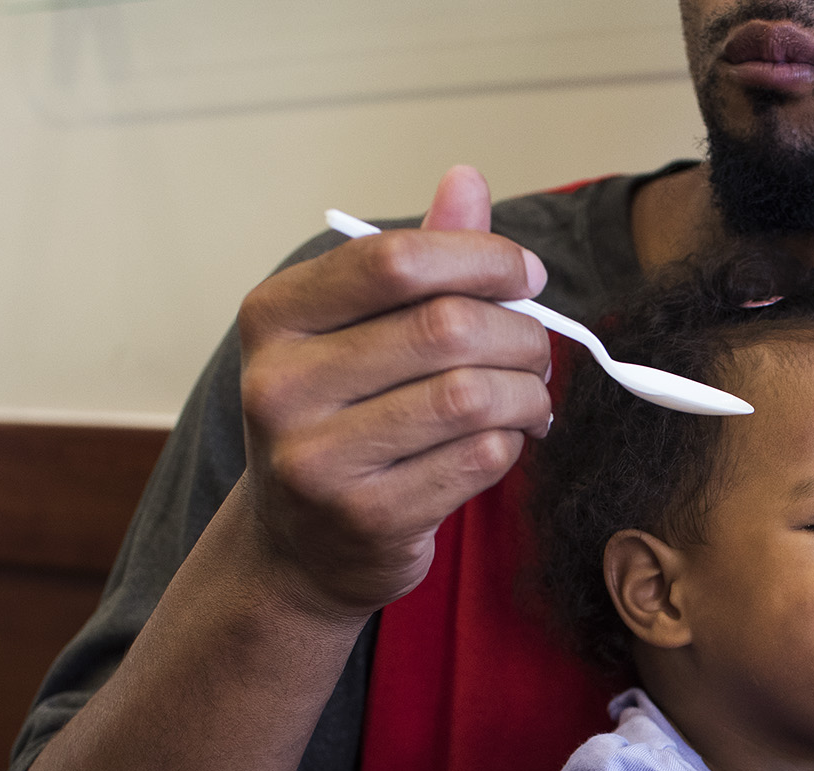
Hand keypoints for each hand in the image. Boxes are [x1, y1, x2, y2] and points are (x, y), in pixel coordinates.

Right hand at [234, 164, 554, 620]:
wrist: (299, 548)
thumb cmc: (341, 423)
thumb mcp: (357, 334)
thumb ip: (415, 264)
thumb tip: (467, 179)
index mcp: (275, 318)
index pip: (395, 261)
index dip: (482, 258)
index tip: (526, 277)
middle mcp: (281, 386)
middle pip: (445, 328)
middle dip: (520, 334)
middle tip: (538, 350)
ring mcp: (318, 460)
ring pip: (471, 397)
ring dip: (527, 393)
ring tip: (531, 398)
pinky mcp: (368, 518)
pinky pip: (479, 459)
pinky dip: (512, 443)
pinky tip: (505, 441)